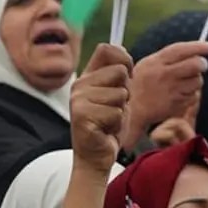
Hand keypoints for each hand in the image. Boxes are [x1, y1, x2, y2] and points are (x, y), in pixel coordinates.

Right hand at [70, 44, 131, 173]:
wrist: (95, 158)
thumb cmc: (108, 126)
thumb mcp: (116, 96)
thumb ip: (118, 77)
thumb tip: (125, 55)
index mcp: (87, 77)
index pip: (106, 49)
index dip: (124, 58)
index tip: (128, 76)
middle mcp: (79, 85)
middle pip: (120, 72)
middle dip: (126, 92)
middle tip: (113, 109)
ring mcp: (78, 100)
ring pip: (120, 94)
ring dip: (121, 111)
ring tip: (108, 121)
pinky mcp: (81, 116)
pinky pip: (116, 113)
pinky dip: (116, 125)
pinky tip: (105, 131)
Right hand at [124, 41, 207, 148]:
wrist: (132, 110)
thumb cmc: (142, 83)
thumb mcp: (148, 64)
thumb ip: (167, 57)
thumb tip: (195, 50)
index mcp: (156, 63)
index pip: (181, 50)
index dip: (197, 47)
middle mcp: (164, 75)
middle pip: (195, 65)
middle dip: (202, 63)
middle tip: (201, 64)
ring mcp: (171, 91)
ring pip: (198, 81)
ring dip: (196, 80)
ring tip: (185, 81)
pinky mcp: (176, 105)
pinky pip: (194, 96)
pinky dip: (191, 94)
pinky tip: (180, 94)